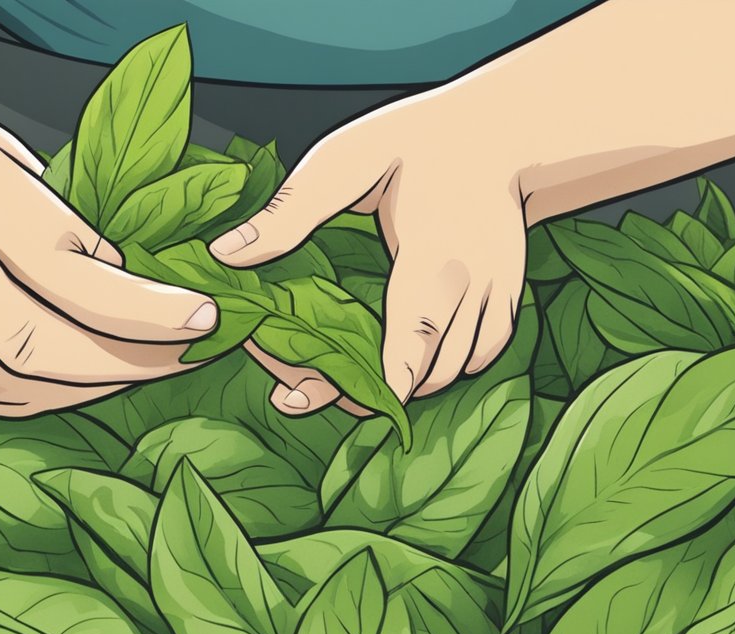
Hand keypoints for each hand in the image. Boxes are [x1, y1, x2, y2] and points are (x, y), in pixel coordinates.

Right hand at [0, 102, 217, 415]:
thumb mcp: (4, 155)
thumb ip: (59, 219)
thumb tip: (124, 283)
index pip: (62, 268)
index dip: (139, 305)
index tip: (201, 316)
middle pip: (34, 339)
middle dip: (127, 359)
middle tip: (189, 356)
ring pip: (3, 383)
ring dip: (87, 388)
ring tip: (144, 371)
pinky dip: (38, 399)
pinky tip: (82, 385)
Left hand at [209, 93, 526, 412]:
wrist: (502, 128)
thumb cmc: (417, 138)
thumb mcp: (345, 161)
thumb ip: (290, 212)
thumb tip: (225, 253)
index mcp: (430, 254)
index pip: (414, 334)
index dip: (390, 382)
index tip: (359, 404)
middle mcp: (471, 282)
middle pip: (432, 369)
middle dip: (382, 391)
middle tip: (323, 391)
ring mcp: (496, 292)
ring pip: (459, 368)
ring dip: (416, 383)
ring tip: (362, 381)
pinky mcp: (509, 295)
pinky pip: (485, 354)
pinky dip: (452, 366)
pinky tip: (415, 361)